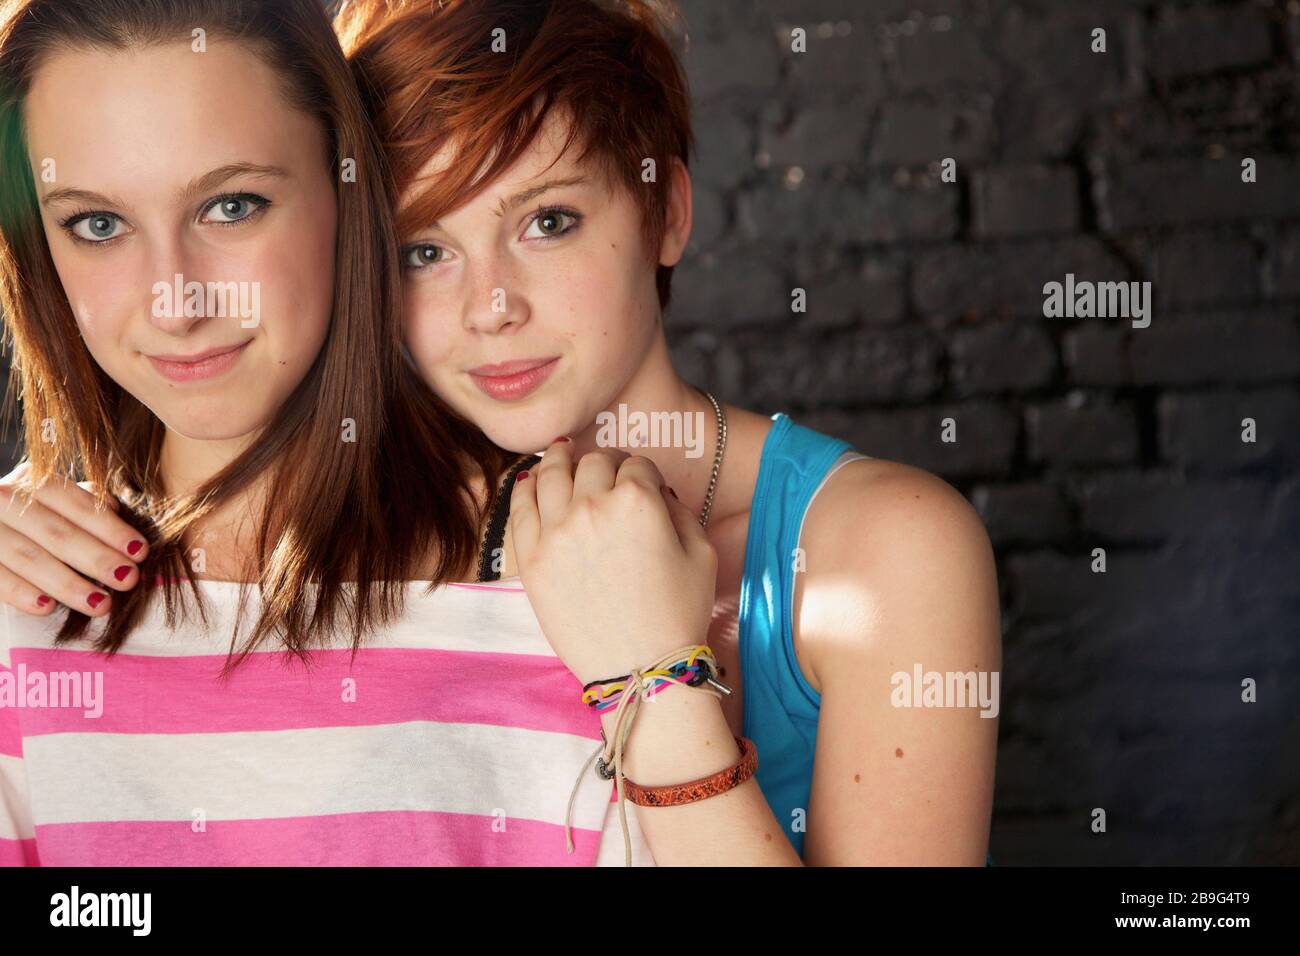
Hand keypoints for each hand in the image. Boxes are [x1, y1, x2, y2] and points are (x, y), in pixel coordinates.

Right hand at [0, 459, 148, 615]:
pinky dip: (22, 593)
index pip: (79, 505)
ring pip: (29, 558)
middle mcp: (5, 499)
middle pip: (57, 533)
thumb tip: (117, 510)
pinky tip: (47, 608)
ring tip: (101, 604)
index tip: (140, 551)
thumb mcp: (58, 503)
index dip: (111, 529)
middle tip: (128, 579)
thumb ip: (87, 503)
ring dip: (67, 583)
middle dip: (97, 558)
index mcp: (34, 481)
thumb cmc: (34, 518)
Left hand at [507, 439, 717, 686]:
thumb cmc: (678, 615)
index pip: (637, 464)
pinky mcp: (531, 558)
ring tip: (560, 452)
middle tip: (607, 471)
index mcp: (638, 501)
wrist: (641, 669)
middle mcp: (592, 507)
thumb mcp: (702, 554)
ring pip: (551, 473)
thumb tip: (657, 492)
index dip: (643, 471)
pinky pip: (520, 507)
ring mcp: (556, 531)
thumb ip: (679, 510)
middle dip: (605, 462)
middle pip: (594, 462)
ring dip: (559, 458)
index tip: (643, 483)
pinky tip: (531, 480)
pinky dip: (525, 487)